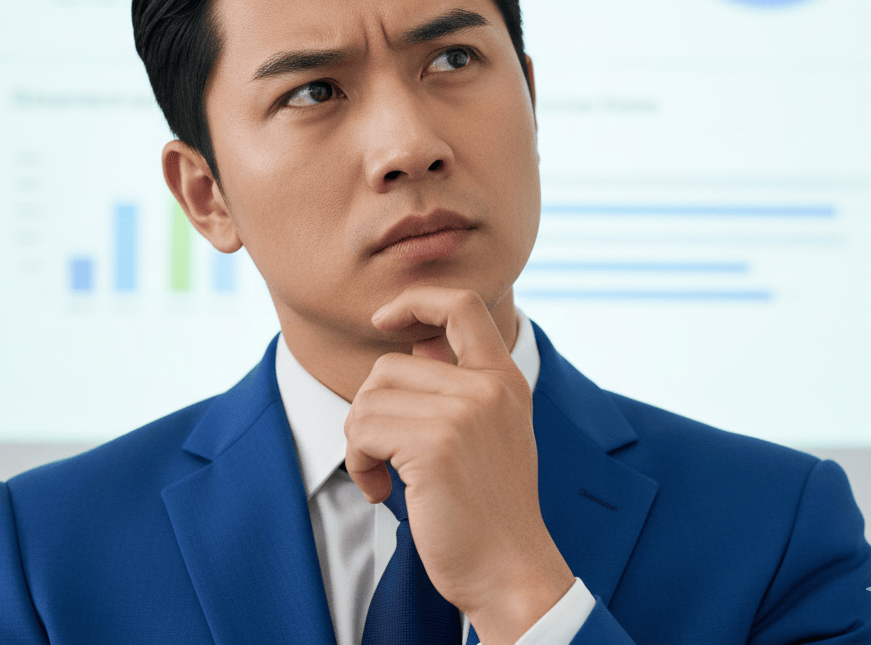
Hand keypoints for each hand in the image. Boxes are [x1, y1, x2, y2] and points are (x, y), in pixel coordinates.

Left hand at [343, 287, 574, 644]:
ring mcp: (463, 413)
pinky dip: (358, 462)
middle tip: (382, 453)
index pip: (462, 303)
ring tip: (383, 474)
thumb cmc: (491, 506)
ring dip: (360, 441)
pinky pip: (364, 430)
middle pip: (390, 364)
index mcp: (504, 377)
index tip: (384, 319)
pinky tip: (381, 490)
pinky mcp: (435, 445)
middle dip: (370, 409)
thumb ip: (460, 381)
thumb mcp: (491, 429)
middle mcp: (487, 387)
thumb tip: (415, 339)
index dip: (416, 299)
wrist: (511, 571)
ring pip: (370, 397)